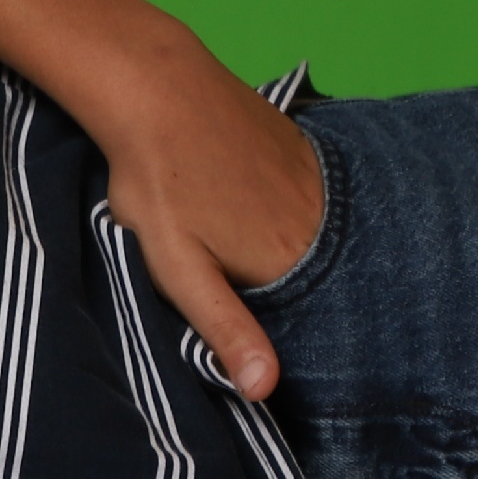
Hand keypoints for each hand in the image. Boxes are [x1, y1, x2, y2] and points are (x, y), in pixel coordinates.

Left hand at [85, 33, 323, 401]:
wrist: (159, 89)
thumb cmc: (159, 183)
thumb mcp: (180, 268)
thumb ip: (225, 327)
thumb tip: (266, 389)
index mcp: (289, 262)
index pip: (308, 320)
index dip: (282, 335)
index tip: (256, 336)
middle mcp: (318, 225)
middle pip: (316, 279)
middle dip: (292, 296)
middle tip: (234, 276)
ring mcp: (317, 183)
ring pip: (314, 240)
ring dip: (294, 253)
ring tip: (242, 245)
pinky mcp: (305, 151)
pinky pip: (310, 201)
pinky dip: (293, 214)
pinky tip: (258, 209)